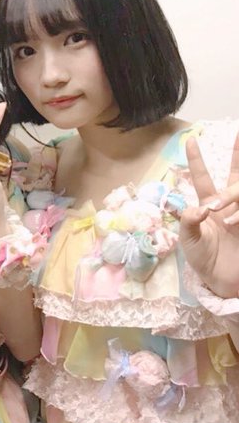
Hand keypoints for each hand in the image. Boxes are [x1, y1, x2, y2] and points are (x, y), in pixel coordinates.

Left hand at [179, 132, 238, 297]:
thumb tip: (198, 207)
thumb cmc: (202, 260)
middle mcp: (227, 206)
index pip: (202, 177)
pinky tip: (234, 224)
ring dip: (233, 198)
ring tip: (228, 223)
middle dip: (237, 156)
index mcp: (208, 206)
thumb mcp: (188, 241)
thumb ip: (188, 222)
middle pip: (234, 176)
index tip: (192, 139)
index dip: (197, 159)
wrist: (222, 283)